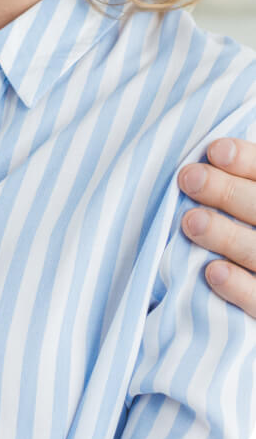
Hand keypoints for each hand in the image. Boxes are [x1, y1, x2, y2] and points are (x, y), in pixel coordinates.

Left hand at [179, 138, 255, 317]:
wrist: (252, 272)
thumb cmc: (243, 224)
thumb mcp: (247, 200)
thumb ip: (239, 182)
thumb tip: (209, 152)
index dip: (248, 162)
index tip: (214, 151)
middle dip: (229, 193)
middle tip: (189, 179)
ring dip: (228, 237)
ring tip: (191, 221)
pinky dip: (239, 288)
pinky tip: (213, 272)